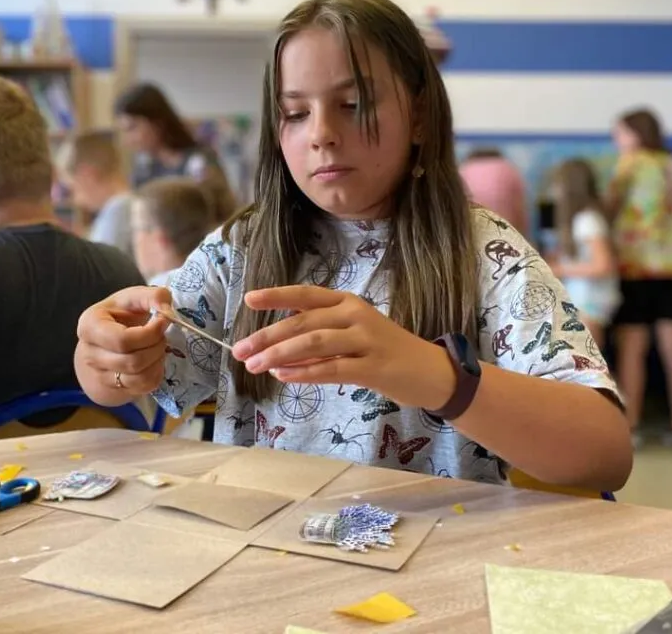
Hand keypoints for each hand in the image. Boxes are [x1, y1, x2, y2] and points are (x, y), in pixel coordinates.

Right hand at [75, 286, 172, 398]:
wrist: (104, 341)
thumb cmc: (119, 315)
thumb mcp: (133, 297)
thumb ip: (154, 295)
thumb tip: (167, 311)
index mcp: (90, 327)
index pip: (123, 341)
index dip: (150, 334)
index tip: (163, 321)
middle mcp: (90, 354)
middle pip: (133, 361)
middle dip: (156, 347)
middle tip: (162, 335)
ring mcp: (100, 375)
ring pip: (139, 377)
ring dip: (158, 360)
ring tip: (158, 346)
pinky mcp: (114, 388)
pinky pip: (144, 387)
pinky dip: (157, 373)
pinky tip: (154, 359)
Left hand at [231, 286, 456, 410]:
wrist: (431, 372)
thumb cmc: (386, 351)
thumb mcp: (353, 332)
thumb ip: (320, 334)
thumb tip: (276, 347)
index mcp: (348, 302)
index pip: (306, 295)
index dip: (276, 296)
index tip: (248, 300)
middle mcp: (356, 315)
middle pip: (303, 322)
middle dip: (267, 336)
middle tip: (240, 350)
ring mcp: (367, 340)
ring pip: (314, 344)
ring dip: (280, 354)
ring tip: (255, 365)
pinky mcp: (374, 367)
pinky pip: (332, 369)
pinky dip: (304, 373)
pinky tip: (284, 377)